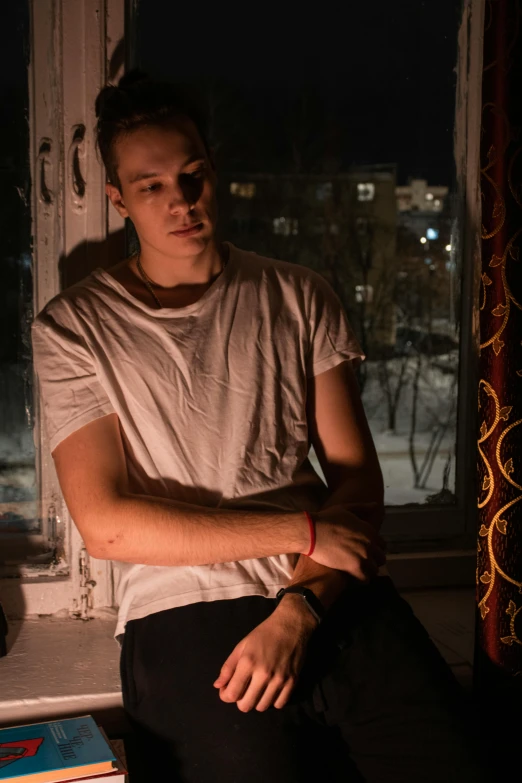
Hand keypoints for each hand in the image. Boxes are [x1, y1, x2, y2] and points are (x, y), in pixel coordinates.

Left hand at [213, 596, 315, 711]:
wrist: (291, 626)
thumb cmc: (264, 634)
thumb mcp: (242, 646)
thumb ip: (228, 667)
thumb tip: (218, 686)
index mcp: (248, 663)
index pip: (232, 694)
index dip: (226, 696)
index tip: (227, 690)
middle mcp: (263, 674)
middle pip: (246, 706)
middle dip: (240, 700)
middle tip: (243, 689)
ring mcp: (279, 680)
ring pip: (262, 707)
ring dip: (256, 701)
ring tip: (257, 688)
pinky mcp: (292, 682)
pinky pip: (279, 704)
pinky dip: (272, 700)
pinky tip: (271, 690)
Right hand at [309, 504, 386, 580]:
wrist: (311, 532)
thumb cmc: (326, 519)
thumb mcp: (345, 509)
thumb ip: (362, 508)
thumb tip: (375, 505)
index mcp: (370, 530)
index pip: (382, 546)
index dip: (375, 550)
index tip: (367, 552)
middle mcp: (370, 543)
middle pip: (381, 559)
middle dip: (373, 561)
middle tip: (362, 563)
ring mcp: (363, 556)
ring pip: (374, 570)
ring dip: (368, 572)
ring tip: (358, 572)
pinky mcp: (354, 567)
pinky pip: (365, 579)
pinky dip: (361, 580)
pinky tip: (354, 578)